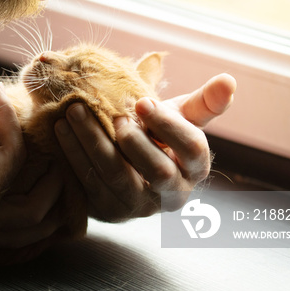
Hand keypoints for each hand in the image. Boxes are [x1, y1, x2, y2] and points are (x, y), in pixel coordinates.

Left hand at [55, 73, 235, 220]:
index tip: (141, 101)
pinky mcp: (110, 210)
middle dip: (134, 140)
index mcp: (196, 168)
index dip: (169, 126)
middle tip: (112, 114)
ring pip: (118, 176)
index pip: (194, 150)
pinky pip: (91, 183)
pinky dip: (74, 154)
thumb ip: (202, 101)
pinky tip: (61, 130)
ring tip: (74, 112)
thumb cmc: (157, 134)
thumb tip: (228, 80)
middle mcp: (173, 193)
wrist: (127, 163)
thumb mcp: (180, 117)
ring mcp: (140, 206)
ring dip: (94, 142)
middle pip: (158, 170)